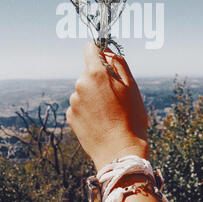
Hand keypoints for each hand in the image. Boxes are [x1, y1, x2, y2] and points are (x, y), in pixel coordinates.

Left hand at [66, 43, 148, 170]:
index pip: (90, 49)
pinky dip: (88, 109)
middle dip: (100, 78)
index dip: (99, 52)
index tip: (107, 60)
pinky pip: (79, 106)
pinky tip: (100, 121)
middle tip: (115, 96)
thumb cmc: (131, 118)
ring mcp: (73, 102)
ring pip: (84, 90)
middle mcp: (80, 85)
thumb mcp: (132, 86)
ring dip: (94, 95)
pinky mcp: (70, 117)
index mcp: (96, 74)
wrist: (120, 152)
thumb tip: (107, 50)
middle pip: (88, 72)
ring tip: (109, 112)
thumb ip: (118, 63)